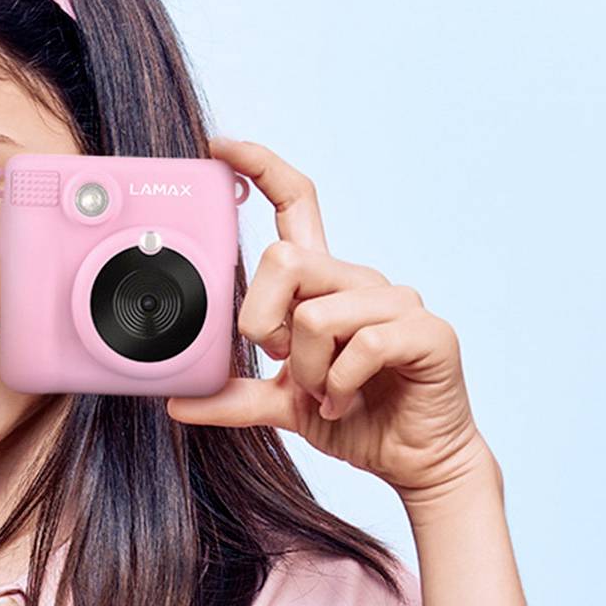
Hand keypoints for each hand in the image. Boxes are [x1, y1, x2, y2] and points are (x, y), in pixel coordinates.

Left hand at [166, 137, 495, 502]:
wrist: (413, 460)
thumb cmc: (357, 418)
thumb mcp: (282, 406)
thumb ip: (234, 396)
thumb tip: (178, 400)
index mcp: (325, 285)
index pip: (296, 204)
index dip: (260, 168)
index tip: (220, 146)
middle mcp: (360, 280)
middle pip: (284, 258)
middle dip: (263, 323)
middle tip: (284, 363)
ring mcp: (397, 302)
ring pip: (316, 314)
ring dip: (307, 371)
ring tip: (328, 394)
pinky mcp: (427, 331)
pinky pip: (361, 344)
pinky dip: (341, 385)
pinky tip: (347, 402)